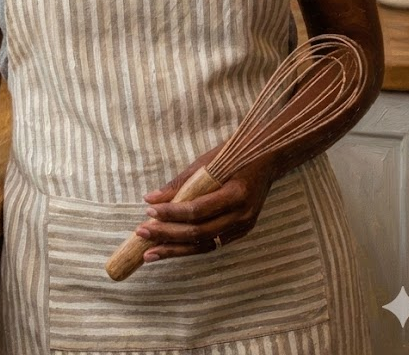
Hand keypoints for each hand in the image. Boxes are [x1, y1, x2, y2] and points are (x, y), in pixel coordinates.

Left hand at [136, 146, 274, 261]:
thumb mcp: (206, 162)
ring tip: (150, 253)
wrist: (267, 161)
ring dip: (175, 249)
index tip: (149, 211)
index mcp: (235, 194)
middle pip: (199, 233)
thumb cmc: (233, 156)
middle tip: (141, 233)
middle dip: (167, 235)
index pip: (197, 210)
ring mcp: (243, 227)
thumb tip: (149, 198)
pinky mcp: (241, 232)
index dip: (171, 213)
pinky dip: (190, 247)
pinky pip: (212, 243)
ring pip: (204, 245)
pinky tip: (171, 248)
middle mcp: (241, 215)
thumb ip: (180, 183)